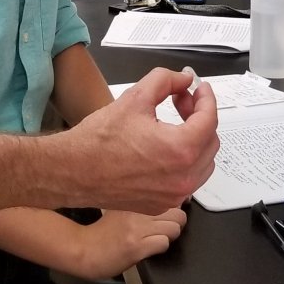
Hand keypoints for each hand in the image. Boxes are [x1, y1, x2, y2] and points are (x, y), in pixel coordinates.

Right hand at [57, 69, 218, 213]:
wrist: (73, 171)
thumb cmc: (99, 139)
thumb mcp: (135, 97)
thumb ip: (166, 81)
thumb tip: (184, 79)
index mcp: (180, 150)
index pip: (210, 120)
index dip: (206, 98)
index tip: (200, 88)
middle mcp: (182, 178)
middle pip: (210, 142)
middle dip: (200, 116)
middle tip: (181, 101)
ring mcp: (173, 195)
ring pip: (202, 164)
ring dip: (195, 140)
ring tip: (174, 124)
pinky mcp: (162, 204)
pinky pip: (186, 181)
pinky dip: (184, 161)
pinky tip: (164, 147)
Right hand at [75, 208, 186, 278]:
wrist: (83, 250)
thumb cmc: (101, 233)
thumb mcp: (120, 209)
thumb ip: (140, 204)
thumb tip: (168, 200)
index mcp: (133, 199)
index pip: (168, 194)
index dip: (176, 204)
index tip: (177, 207)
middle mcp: (136, 210)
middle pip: (177, 212)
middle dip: (176, 222)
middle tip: (165, 228)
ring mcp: (137, 229)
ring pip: (174, 227)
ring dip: (169, 236)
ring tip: (157, 238)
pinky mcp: (136, 247)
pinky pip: (164, 243)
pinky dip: (161, 248)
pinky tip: (150, 248)